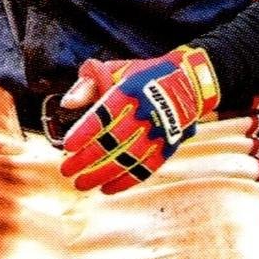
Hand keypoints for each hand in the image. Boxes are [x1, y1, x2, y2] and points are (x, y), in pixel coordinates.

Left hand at [59, 46, 220, 194]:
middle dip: (87, 159)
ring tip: (81, 183)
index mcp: (131, 90)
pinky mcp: (169, 145)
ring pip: (128, 158)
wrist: (192, 82)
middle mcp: (147, 111)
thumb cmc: (144, 76)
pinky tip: (107, 188)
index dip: (86, 130)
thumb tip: (66, 104)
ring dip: (102, 174)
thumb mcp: (117, 69)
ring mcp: (160, 131)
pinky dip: (127, 180)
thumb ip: (88, 83)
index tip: (67, 145)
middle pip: (113, 140)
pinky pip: (147, 168)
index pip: (105, 113)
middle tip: (66, 170)